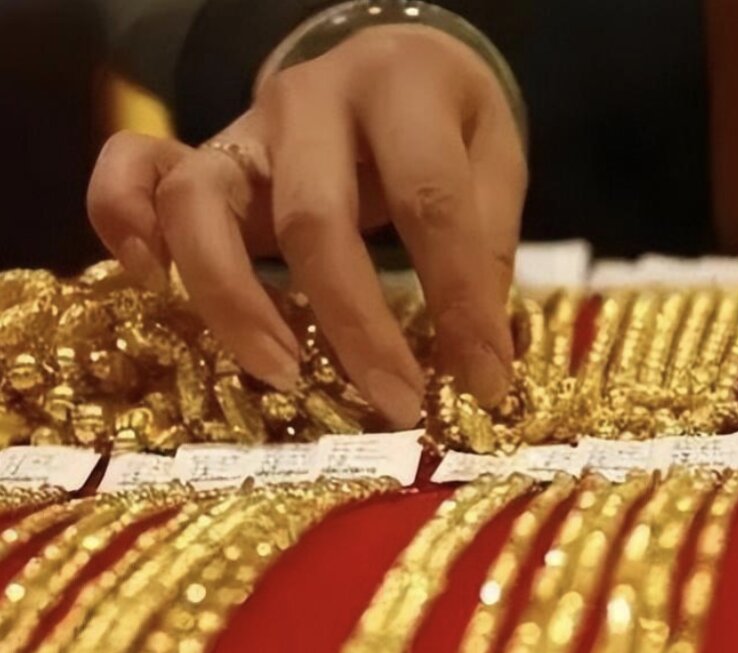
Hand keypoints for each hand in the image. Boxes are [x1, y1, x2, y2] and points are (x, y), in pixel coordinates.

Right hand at [87, 25, 526, 428]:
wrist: (395, 58)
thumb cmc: (447, 121)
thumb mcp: (492, 159)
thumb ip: (483, 246)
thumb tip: (473, 362)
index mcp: (402, 87)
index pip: (429, 202)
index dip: (459, 299)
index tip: (484, 381)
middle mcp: (311, 97)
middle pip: (313, 217)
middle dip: (355, 325)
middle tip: (397, 404)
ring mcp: (245, 122)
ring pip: (202, 203)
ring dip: (233, 301)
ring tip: (283, 376)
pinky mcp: (204, 149)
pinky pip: (133, 171)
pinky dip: (123, 220)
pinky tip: (153, 286)